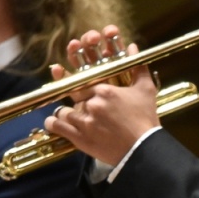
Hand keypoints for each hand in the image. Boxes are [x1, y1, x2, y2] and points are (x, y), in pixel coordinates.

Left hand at [41, 27, 159, 163]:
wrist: (143, 149)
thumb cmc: (145, 120)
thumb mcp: (146, 91)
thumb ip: (138, 68)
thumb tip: (133, 48)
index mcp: (105, 90)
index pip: (84, 79)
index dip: (76, 77)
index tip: (69, 76)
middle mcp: (92, 103)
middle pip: (72, 94)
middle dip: (72, 95)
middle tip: (75, 100)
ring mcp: (84, 120)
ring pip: (63, 111)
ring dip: (64, 113)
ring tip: (67, 115)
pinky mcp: (79, 137)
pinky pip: (58, 126)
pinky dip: (53, 123)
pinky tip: (52, 122)